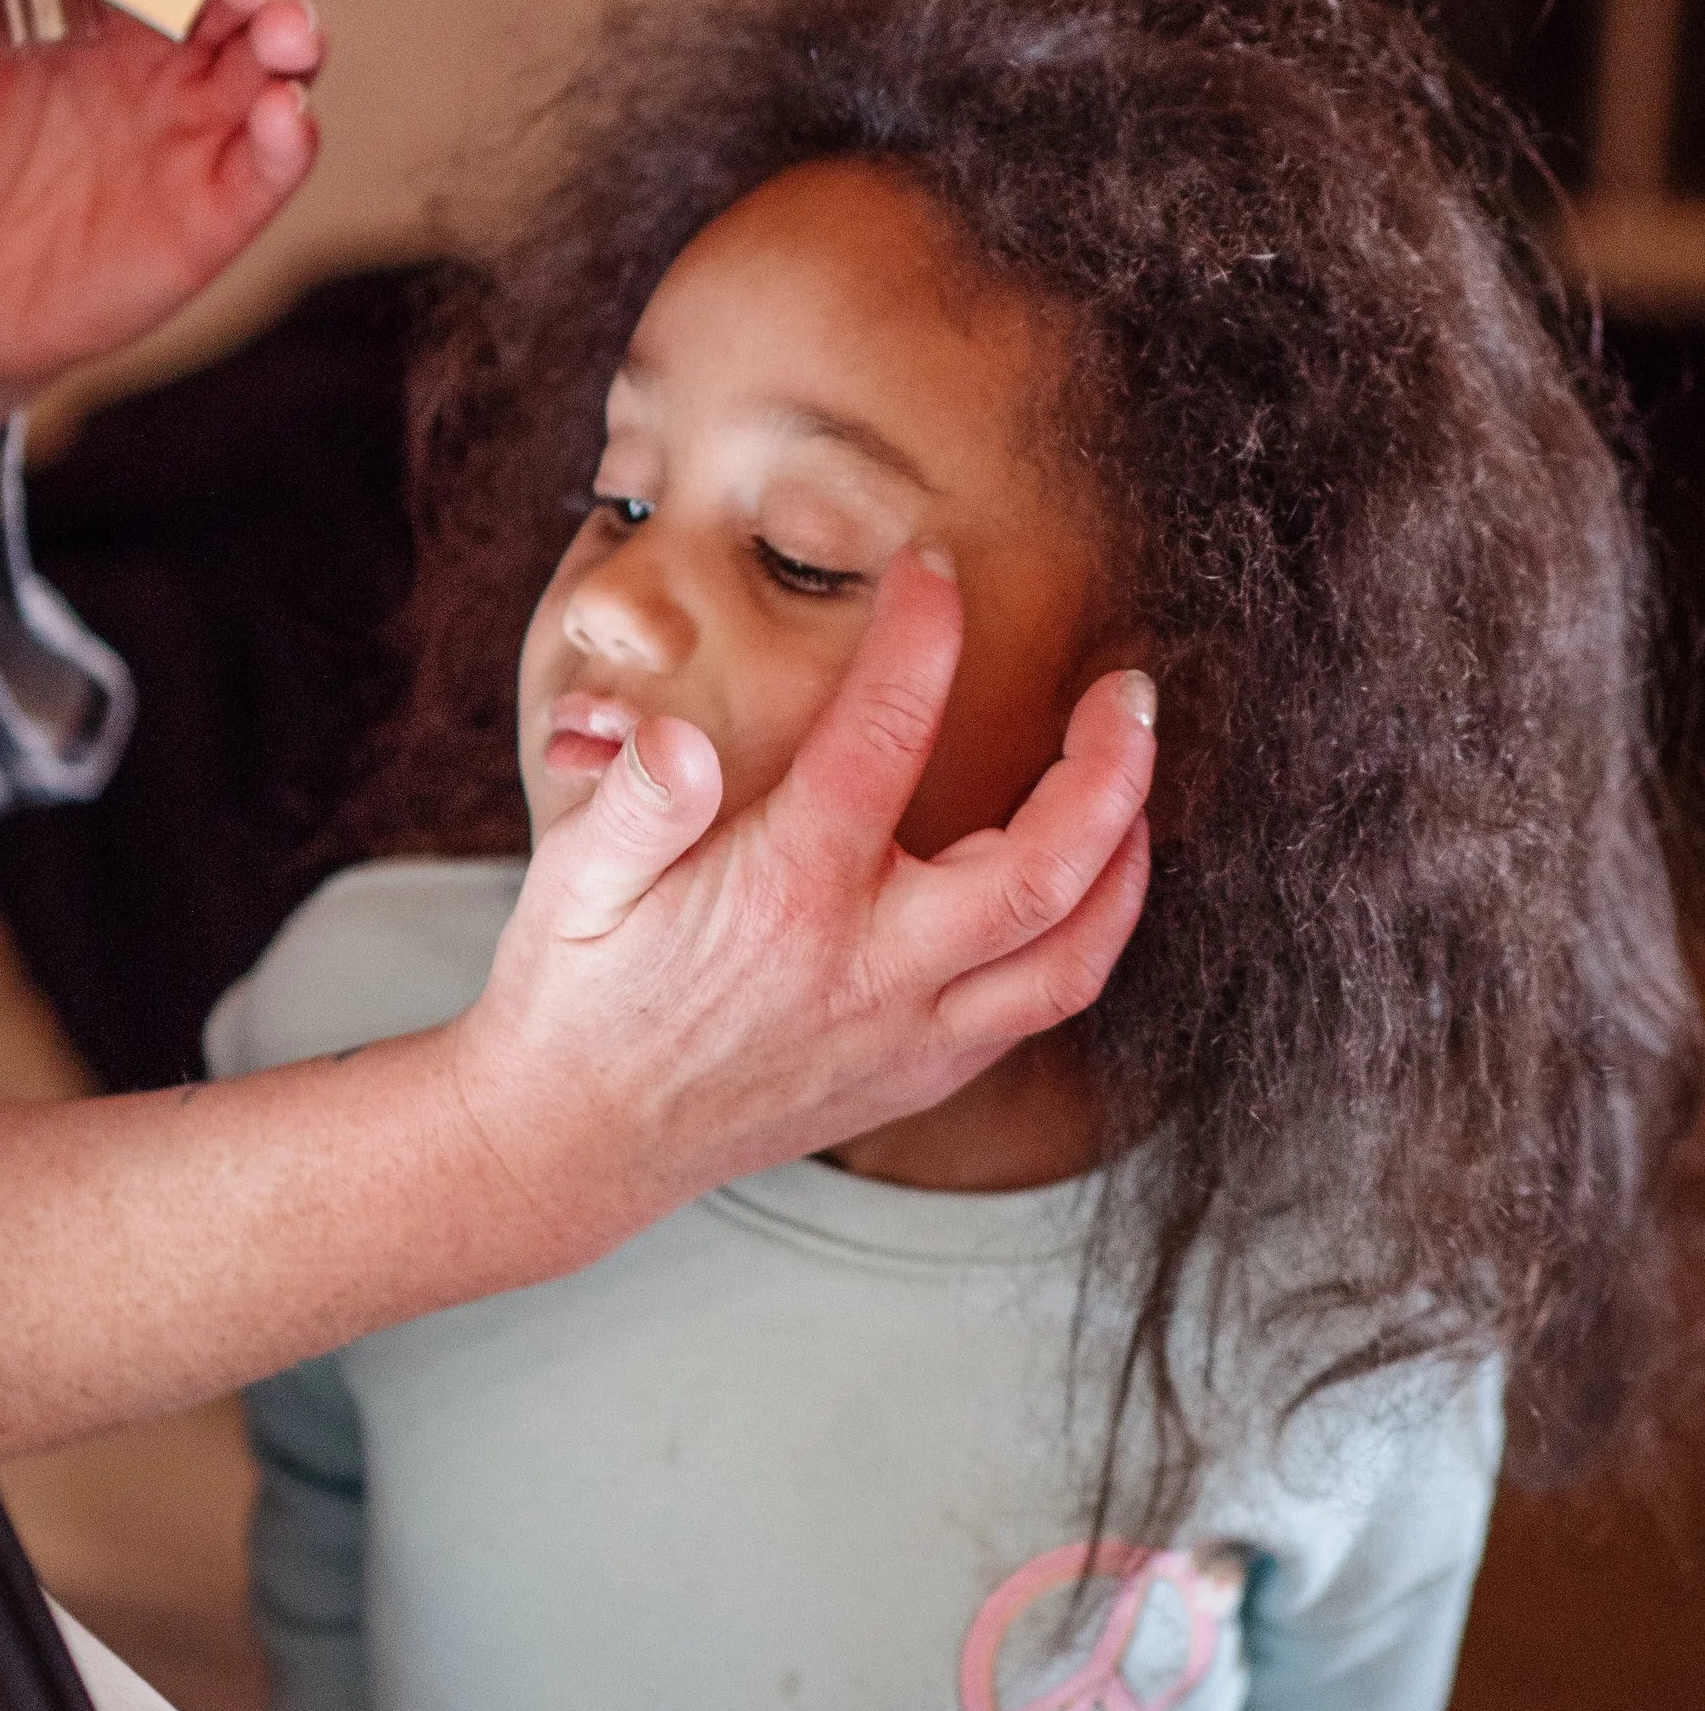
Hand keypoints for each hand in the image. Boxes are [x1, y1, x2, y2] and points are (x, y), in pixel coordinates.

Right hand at [449, 546, 1154, 1248]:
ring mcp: (906, 1035)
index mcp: (786, 896)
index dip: (922, 635)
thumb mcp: (573, 879)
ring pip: (1071, 953)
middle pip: (1045, 865)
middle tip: (1129, 691)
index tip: (933, 570)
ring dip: (1126, 862)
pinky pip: (1038, 1010)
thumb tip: (679, 741)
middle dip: (1110, 766)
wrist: (576, 1140)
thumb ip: (634, 800)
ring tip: (1136, 786)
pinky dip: (1085, 940)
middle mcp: (868, 969)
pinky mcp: (918, 1079)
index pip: (885, 736)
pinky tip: (1084, 889)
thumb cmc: (576, 993)